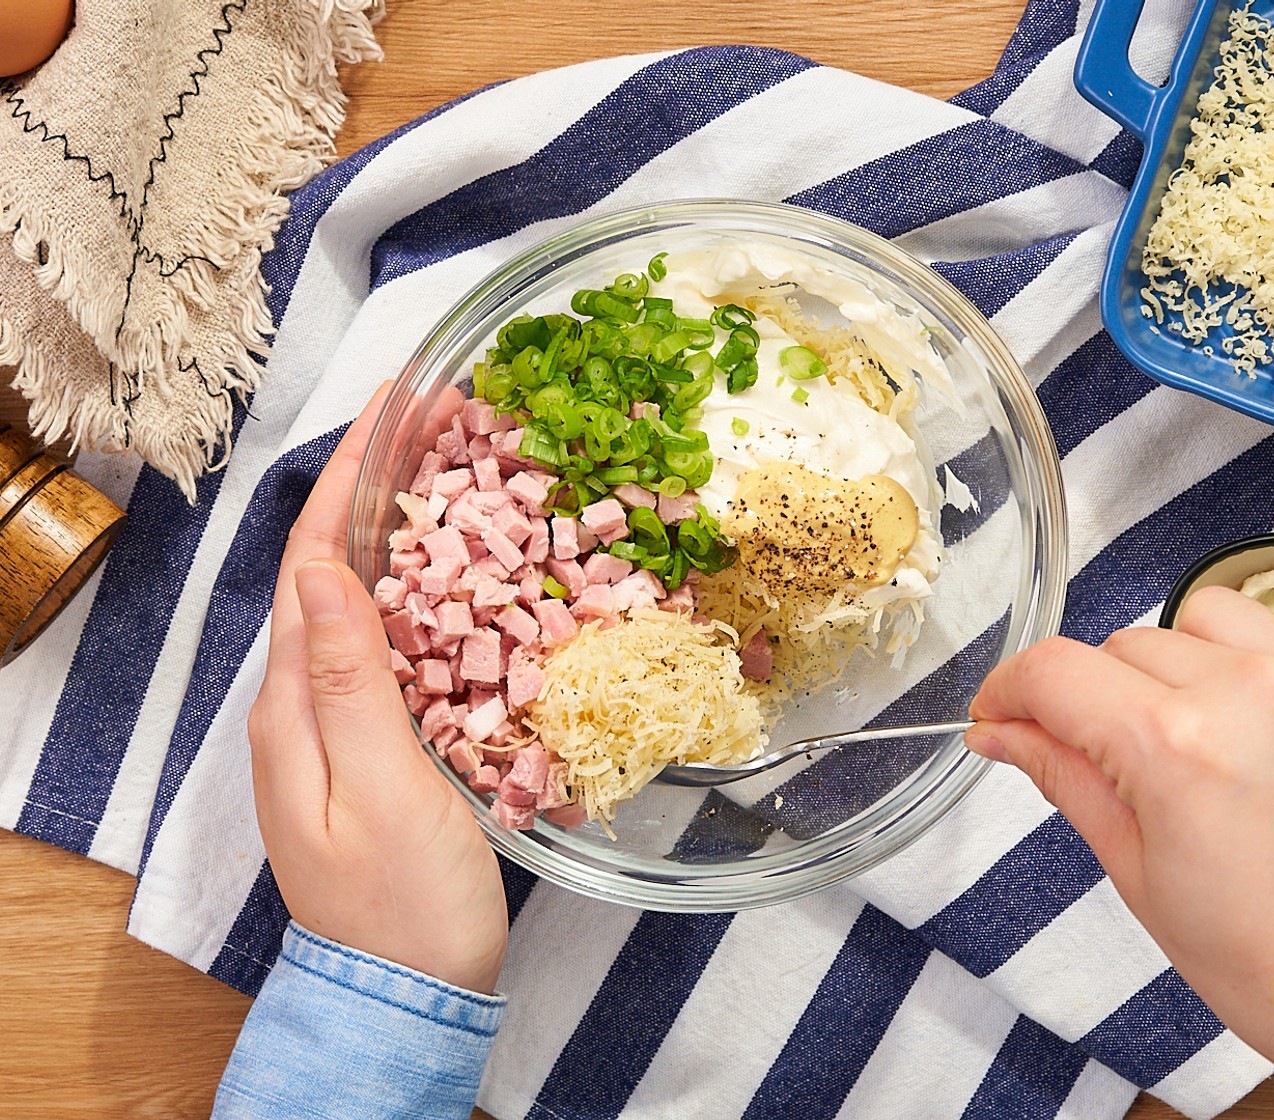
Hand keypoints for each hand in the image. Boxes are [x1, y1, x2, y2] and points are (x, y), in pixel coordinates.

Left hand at [248, 385, 506, 994]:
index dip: (351, 478)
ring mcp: (339, 724)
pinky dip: (425, 587)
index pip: (311, 562)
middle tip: (440, 420)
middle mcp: (304, 703)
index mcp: (293, 706)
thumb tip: (325, 575)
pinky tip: (462, 568)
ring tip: (454, 467)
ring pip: (365, 598)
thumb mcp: (382, 790)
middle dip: (379, 484)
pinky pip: (393, 642)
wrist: (408, 996)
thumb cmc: (402, 905)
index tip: (397, 408)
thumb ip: (350, 684)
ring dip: (402, 525)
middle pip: (333, 566)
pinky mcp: (378, 743)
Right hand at [966, 585, 1273, 1101]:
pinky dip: (1258, 664)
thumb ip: (1062, 775)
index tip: (1003, 710)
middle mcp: (1254, 693)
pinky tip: (1260, 727)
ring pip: (1201, 618)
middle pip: (1120, 644)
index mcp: (1179, 747)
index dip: (1009, 690)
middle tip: (1116, 763)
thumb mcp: (1135, 871)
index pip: (1053, 671)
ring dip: (1179, 664)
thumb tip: (1002, 731)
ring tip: (1197, 736)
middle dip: (1097, 697)